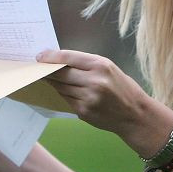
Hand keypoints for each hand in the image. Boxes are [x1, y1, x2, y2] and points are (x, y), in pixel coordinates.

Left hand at [36, 49, 154, 136]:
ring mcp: (88, 98)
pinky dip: (62, 94)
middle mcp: (94, 81)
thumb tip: (59, 61)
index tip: (39, 56)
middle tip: (37, 68)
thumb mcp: (109, 68)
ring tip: (46, 78)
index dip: (50, 57)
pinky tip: (62, 90)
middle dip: (47, 70)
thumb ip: (86, 64)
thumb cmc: (122, 88)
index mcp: (101, 65)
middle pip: (61, 73)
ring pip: (61, 87)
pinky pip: (66, 99)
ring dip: (53, 82)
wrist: (135, 115)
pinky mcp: (83, 111)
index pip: (68, 57)